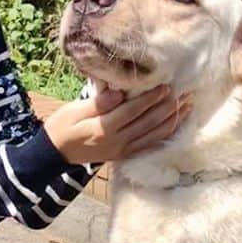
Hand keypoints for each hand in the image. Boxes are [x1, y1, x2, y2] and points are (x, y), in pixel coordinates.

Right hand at [43, 85, 191, 165]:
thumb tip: (118, 94)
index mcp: (104, 128)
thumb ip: (97, 103)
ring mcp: (122, 150)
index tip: (166, 87)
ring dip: (172, 121)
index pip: (133, 111)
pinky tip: (175, 125)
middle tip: (183, 94)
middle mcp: (117, 141)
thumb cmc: (62, 127)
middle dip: (167, 108)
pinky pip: (148, 145)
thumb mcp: (73, 110)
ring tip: (187, 107)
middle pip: (148, 123)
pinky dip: (164, 135)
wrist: (54, 154)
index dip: (150, 99)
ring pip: (152, 135)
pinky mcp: (123, 155)